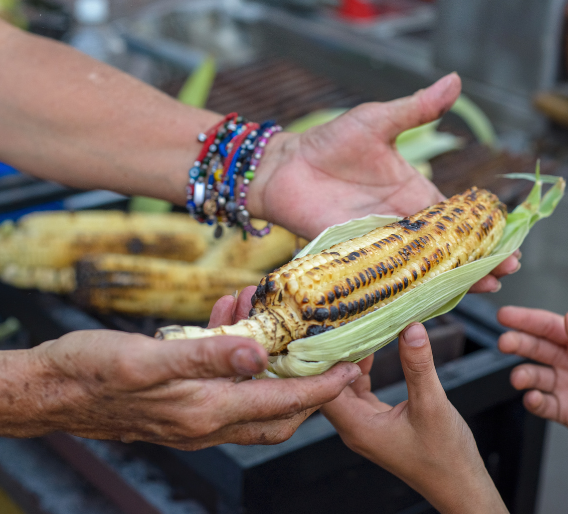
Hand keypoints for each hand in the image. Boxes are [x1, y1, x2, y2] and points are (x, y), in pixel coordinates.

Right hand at [11, 328, 359, 449]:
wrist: (44, 391)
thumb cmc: (88, 372)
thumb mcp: (149, 357)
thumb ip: (208, 354)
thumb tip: (261, 352)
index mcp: (206, 411)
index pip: (285, 403)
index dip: (323, 387)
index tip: (353, 368)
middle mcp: (206, 422)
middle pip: (281, 411)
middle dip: (309, 381)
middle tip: (329, 348)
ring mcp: (193, 418)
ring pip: (254, 396)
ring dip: (269, 360)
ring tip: (267, 315)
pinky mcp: (178, 406)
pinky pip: (223, 385)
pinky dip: (236, 356)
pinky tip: (228, 320)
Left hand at [248, 73, 518, 292]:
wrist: (282, 166)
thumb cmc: (329, 142)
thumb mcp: (379, 121)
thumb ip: (417, 109)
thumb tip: (455, 80)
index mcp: (416, 194)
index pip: (459, 219)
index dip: (485, 231)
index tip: (509, 242)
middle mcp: (404, 224)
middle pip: (449, 250)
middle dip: (479, 261)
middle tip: (505, 272)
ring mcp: (382, 244)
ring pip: (424, 269)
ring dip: (452, 280)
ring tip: (482, 288)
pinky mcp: (357, 258)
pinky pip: (388, 279)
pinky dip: (411, 291)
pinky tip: (434, 302)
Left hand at [322, 324, 507, 513]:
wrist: (459, 483)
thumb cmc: (444, 455)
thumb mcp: (431, 404)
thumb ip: (418, 366)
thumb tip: (411, 329)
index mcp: (358, 427)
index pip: (324, 388)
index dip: (325, 357)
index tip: (334, 327)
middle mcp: (355, 428)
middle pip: (331, 386)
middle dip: (337, 355)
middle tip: (345, 322)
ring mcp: (366, 427)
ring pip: (346, 389)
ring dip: (351, 363)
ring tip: (359, 333)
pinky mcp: (379, 425)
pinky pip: (362, 395)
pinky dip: (364, 374)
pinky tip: (375, 355)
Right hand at [497, 307, 567, 442]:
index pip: (550, 327)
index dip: (527, 320)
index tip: (505, 315)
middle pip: (538, 348)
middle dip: (519, 343)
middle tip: (504, 342)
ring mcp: (566, 386)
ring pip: (536, 376)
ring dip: (523, 375)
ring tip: (519, 378)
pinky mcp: (566, 411)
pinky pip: (544, 404)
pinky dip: (534, 401)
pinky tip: (533, 398)